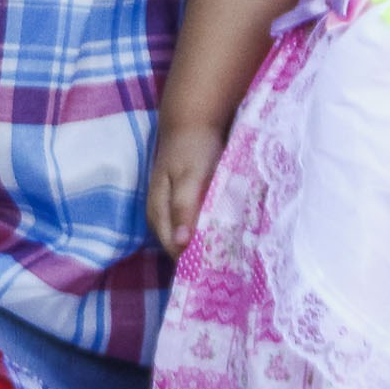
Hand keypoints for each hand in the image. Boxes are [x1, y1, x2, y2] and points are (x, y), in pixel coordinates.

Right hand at [146, 124, 225, 258]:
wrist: (193, 122)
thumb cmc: (191, 149)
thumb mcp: (190, 177)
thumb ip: (184, 207)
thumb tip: (180, 244)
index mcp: (157, 213)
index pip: (174, 250)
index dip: (194, 260)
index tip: (219, 266)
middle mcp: (160, 217)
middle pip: (180, 248)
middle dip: (202, 255)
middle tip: (231, 261)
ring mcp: (171, 211)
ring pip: (188, 237)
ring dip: (206, 243)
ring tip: (231, 250)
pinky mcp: (183, 204)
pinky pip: (195, 225)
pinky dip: (208, 229)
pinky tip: (225, 231)